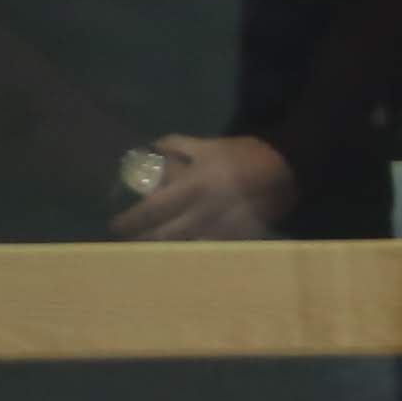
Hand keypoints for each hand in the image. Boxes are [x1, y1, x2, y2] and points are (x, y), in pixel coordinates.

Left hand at [110, 133, 297, 240]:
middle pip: (164, 235)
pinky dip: (190, 254)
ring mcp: (219, 229)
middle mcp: (202, 212)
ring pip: (183, 247)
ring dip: (163, 251)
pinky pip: (206, 251)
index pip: (152, 210)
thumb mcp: (208, 144)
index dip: (131, 220)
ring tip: (149, 253)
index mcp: (193, 186)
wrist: (286, 169)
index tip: (115, 226)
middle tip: (129, 243)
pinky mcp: (235, 240)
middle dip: (143, 241)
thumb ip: (177, 145)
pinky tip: (180, 256)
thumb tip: (152, 149)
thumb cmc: (242, 154)